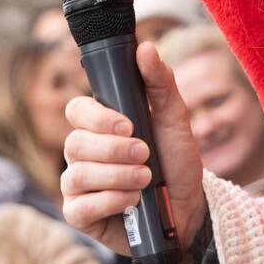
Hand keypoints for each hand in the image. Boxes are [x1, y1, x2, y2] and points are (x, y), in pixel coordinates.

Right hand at [61, 40, 206, 256]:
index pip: (77, 110)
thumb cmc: (176, 160)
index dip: (98, 118)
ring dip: (117, 176)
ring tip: (145, 179)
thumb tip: (144, 48)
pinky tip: (132, 202)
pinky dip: (110, 202)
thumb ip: (160, 82)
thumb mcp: (175, 118)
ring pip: (77, 174)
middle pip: (75, 143)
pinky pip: (78, 207)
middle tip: (145, 155)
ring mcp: (78, 184)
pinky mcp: (81, 215)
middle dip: (115, 151)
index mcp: (100, 126)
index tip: (129, 125)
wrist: (188, 207)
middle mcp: (83, 152)